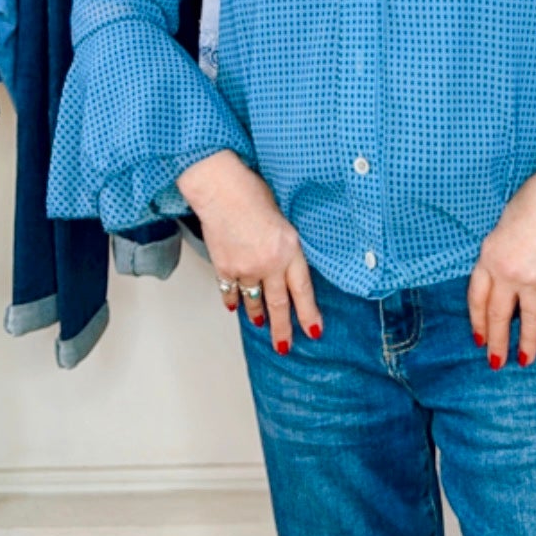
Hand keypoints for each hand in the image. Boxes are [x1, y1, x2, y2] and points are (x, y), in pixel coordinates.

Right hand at [176, 149, 320, 353]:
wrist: (221, 189)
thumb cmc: (251, 193)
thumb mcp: (283, 217)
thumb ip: (285, 244)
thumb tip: (284, 261)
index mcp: (290, 248)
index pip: (303, 290)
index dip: (309, 313)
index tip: (314, 331)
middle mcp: (270, 263)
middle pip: (278, 304)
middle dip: (282, 328)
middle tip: (284, 346)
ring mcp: (246, 268)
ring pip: (253, 300)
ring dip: (256, 314)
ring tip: (259, 323)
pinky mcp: (225, 267)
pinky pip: (230, 291)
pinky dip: (232, 300)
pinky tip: (234, 307)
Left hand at [468, 166, 535, 368]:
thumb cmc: (530, 203)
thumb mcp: (501, 228)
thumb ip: (500, 253)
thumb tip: (506, 270)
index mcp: (488, 258)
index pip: (477, 297)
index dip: (477, 320)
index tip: (478, 338)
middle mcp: (506, 274)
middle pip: (499, 314)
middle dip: (496, 342)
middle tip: (496, 363)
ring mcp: (532, 279)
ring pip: (529, 318)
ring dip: (528, 342)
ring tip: (527, 360)